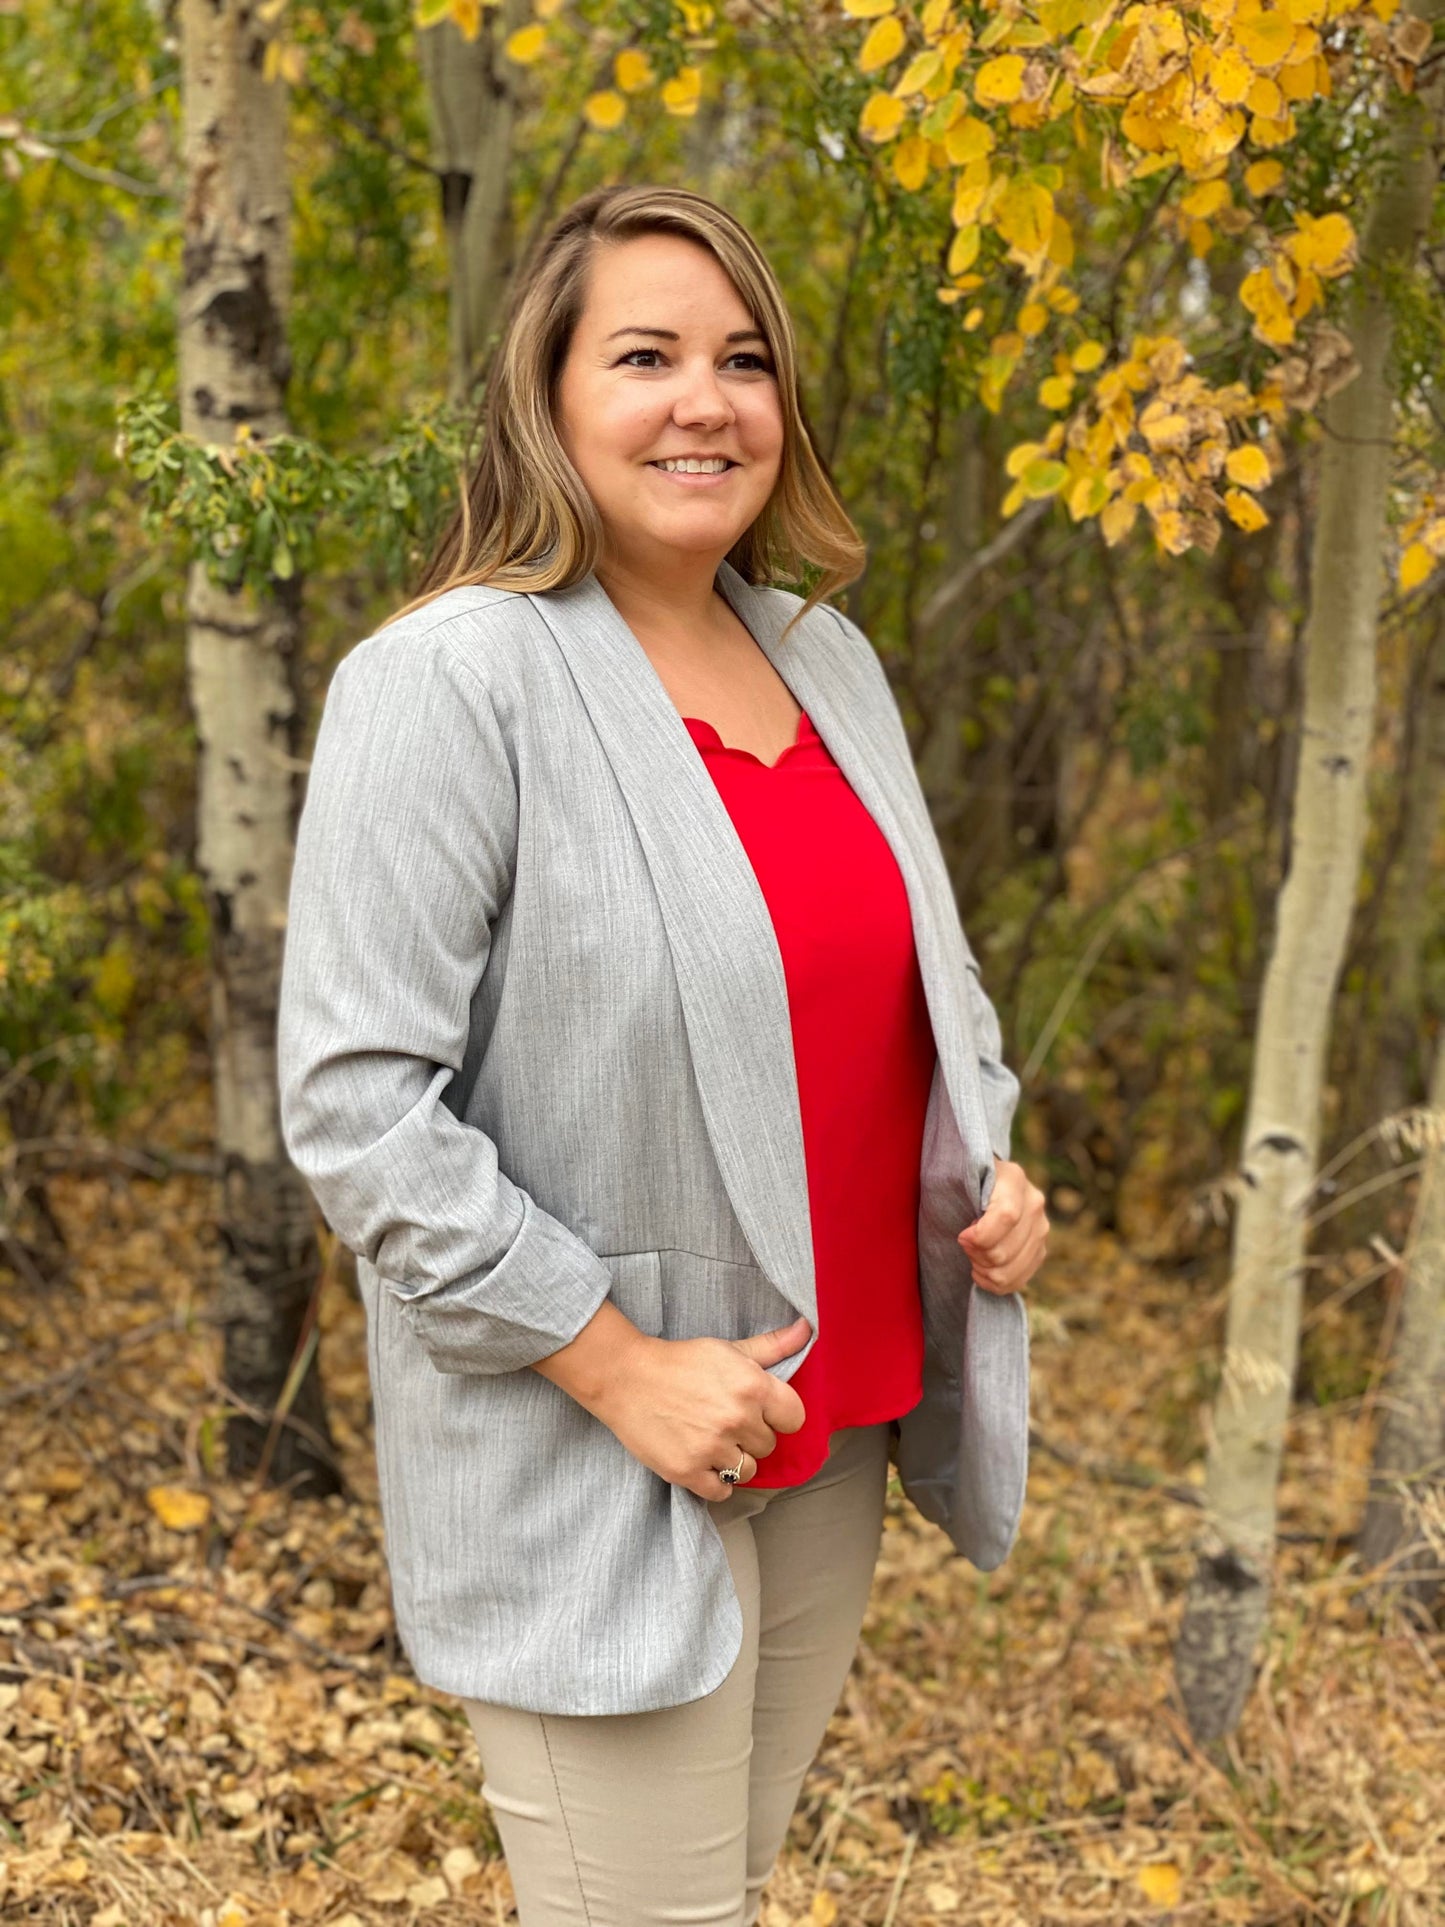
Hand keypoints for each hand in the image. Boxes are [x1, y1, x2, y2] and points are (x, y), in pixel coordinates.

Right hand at [534, 1303, 809, 1500]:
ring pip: (747, 1471)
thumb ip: (772, 1346)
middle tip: (724, 1420)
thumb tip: (807, 1329)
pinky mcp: (687, 1471)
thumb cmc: (681, 1361)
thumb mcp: (728, 1348)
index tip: (759, 1411)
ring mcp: (712, 1448)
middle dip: (751, 1435)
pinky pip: (722, 1492)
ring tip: (712, 1440)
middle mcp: (736, 1419)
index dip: (778, 1415)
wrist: (625, 1377)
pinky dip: (714, 1481)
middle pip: (768, 1445)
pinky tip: (702, 1461)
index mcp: (752, 1386)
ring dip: (733, 1460)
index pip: (794, 1418)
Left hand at [957, 1158, 1047, 1295]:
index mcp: (1013, 1179)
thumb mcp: (955, 1181)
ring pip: (1010, 1271)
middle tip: (964, 1245)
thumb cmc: (963, 1184)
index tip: (962, 1236)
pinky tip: (981, 1269)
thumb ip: (954, 1197)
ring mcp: (1041, 1229)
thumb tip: (969, 1238)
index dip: (980, 1236)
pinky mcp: (1040, 1250)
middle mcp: (1034, 1204)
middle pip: (1004, 1251)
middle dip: (975, 1255)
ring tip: (972, 1255)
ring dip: (983, 1270)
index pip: (1006, 1216)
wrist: (981, 1187)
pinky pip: (1017, 1281)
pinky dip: (993, 1283)